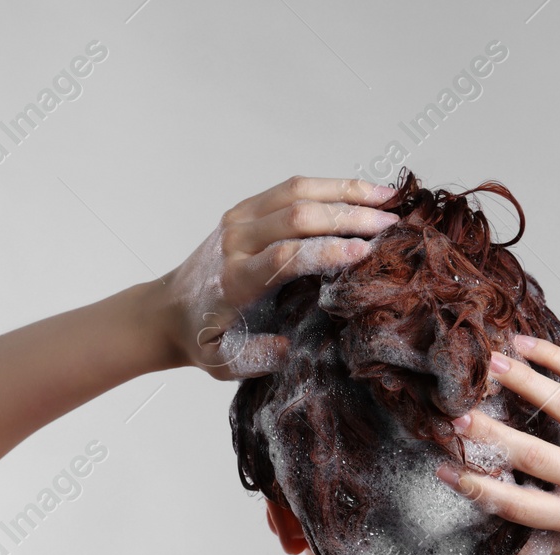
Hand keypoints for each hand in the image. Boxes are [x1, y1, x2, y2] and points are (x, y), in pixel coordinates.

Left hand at [160, 175, 400, 379]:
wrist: (169, 310)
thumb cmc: (203, 339)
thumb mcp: (224, 363)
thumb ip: (256, 358)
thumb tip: (289, 347)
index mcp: (235, 280)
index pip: (285, 256)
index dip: (327, 251)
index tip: (366, 252)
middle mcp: (236, 242)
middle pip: (297, 216)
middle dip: (348, 217)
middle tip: (391, 225)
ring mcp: (239, 219)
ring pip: (297, 192)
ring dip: (345, 192)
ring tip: (387, 198)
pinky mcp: (246, 208)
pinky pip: (291, 188)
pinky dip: (330, 186)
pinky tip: (360, 192)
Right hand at [436, 333, 559, 551]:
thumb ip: (546, 542)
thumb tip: (504, 551)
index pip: (522, 507)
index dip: (480, 489)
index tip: (446, 471)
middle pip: (539, 456)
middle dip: (493, 436)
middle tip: (458, 417)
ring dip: (524, 382)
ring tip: (491, 366)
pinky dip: (555, 359)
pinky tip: (525, 346)